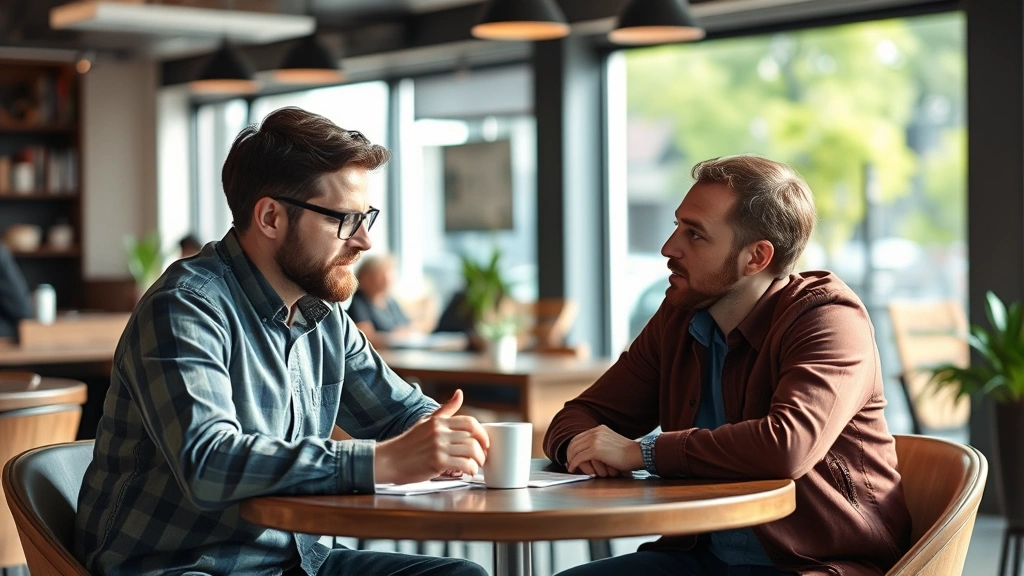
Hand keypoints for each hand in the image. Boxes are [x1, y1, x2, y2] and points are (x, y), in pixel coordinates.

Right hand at [374, 389, 489, 483]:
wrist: (388, 461)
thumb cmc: (407, 444)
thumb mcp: (426, 422)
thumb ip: (445, 410)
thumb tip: (460, 393)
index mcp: (438, 422)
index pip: (470, 423)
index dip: (482, 433)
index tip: (485, 443)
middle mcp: (440, 432)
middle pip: (473, 438)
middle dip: (482, 450)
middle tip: (482, 458)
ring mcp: (439, 447)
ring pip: (471, 451)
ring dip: (478, 461)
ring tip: (475, 466)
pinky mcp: (437, 462)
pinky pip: (463, 464)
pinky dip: (470, 469)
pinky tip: (468, 472)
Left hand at [565, 425, 642, 476]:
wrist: (637, 454)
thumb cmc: (627, 453)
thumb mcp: (611, 442)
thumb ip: (600, 443)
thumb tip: (590, 452)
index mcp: (599, 429)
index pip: (579, 437)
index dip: (572, 447)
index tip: (571, 455)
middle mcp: (596, 432)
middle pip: (574, 442)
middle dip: (569, 453)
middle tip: (568, 462)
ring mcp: (595, 440)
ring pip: (575, 450)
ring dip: (571, 459)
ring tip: (571, 467)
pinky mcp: (596, 450)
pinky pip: (579, 457)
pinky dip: (574, 464)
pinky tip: (573, 469)